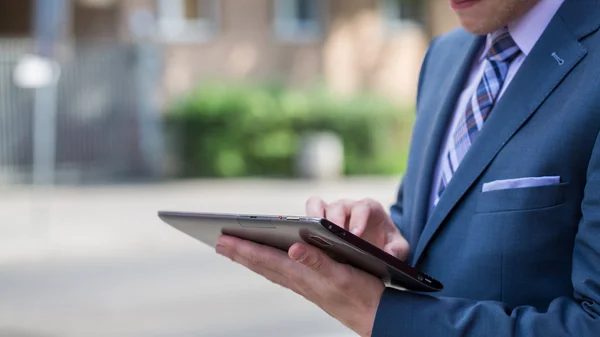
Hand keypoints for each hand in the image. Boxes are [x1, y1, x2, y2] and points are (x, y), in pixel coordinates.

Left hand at [216, 235, 384, 336]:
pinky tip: (267, 263)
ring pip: (269, 269)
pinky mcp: (312, 287)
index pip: (265, 258)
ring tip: (236, 251)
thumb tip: (294, 248)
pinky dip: (268, 264)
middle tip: (219, 244)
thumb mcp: (342, 275)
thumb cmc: (362, 294)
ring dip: (251, 259)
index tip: (222, 239)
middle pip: (262, 264)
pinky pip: (281, 273)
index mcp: (302, 275)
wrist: (376, 317)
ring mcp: (304, 285)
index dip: (243, 248)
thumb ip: (318, 261)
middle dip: (240, 252)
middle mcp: (298, 280)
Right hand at [306, 197, 409, 260]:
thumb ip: (397, 250)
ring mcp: (331, 212)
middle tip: (331, 236)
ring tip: (309, 235)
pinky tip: (300, 242)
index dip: (358, 220)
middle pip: (337, 206)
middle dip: (334, 220)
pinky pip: (307, 216)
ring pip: (316, 205)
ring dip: (312, 218)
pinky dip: (303, 225)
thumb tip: (388, 255)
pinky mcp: (318, 221)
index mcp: (369, 209)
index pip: (362, 208)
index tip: (355, 235)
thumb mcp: (398, 248)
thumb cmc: (388, 244)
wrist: (377, 245)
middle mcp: (348, 207)